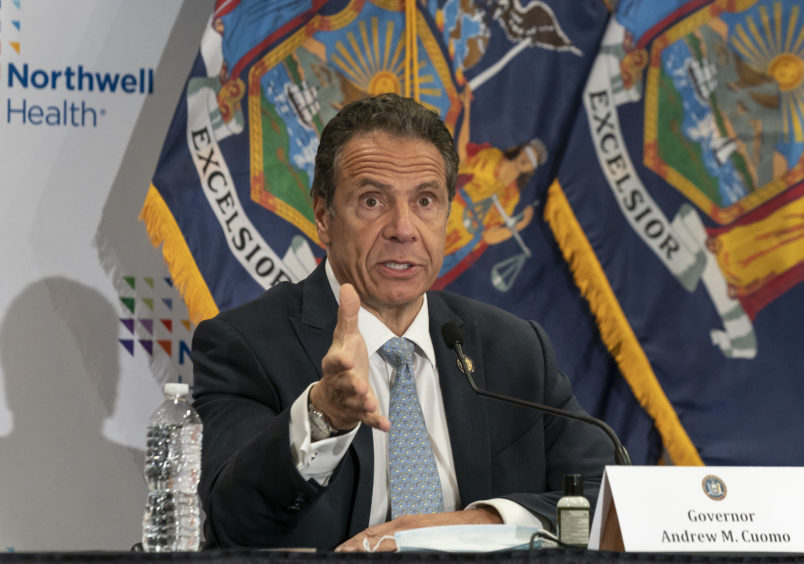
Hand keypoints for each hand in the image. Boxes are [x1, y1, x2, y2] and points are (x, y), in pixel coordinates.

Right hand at [310, 284, 390, 431]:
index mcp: (336, 362)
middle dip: (351, 385)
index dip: (340, 361)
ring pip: (354, 403)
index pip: (334, 361)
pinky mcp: (359, 412)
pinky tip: (387, 425)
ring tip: (371, 403)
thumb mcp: (345, 336)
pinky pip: (366, 419)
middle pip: (343, 384)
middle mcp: (340, 382)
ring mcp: (349, 398)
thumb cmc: (343, 359)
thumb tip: (348, 285)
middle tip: (360, 386)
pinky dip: (375, 422)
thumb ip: (348, 314)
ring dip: (362, 404)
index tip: (348, 359)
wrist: (332, 394)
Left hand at [335, 507, 502, 551]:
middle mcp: (404, 527)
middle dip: (352, 549)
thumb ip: (402, 538)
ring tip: (348, 556)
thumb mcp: (421, 531)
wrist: (476, 526)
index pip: (370, 533)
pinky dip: (382, 553)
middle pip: (370, 539)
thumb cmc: (450, 529)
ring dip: (363, 551)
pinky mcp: (420, 543)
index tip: (339, 550)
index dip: (352, 542)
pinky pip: (397, 550)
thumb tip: (385, 547)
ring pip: (380, 545)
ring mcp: (412, 536)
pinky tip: (374, 558)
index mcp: (403, 523)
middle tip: (338, 555)